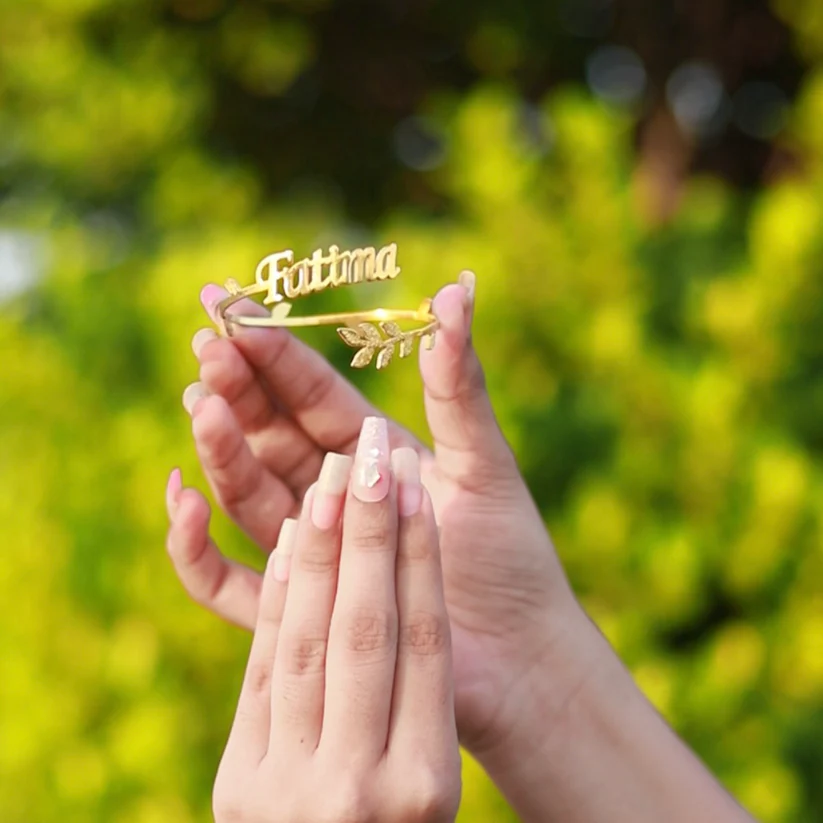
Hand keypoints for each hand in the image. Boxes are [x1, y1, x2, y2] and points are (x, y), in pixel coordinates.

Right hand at [166, 272, 591, 756]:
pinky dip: (197, 547)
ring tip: (201, 406)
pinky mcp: (300, 611)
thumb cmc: (511, 558)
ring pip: (248, 493)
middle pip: (270, 435)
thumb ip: (459, 381)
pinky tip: (183, 500)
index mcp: (373, 453)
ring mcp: (315, 550)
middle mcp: (335, 495)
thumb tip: (456, 286)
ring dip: (221, 451)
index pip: (310, 393)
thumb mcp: (484, 460)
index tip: (229, 305)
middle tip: (206, 348)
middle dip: (236, 390)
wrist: (521, 658)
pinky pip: (231, 580)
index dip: (272, 350)